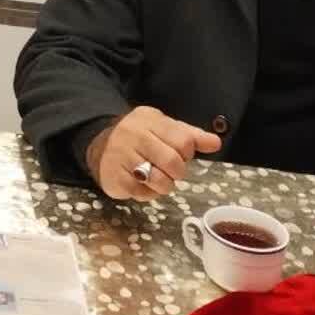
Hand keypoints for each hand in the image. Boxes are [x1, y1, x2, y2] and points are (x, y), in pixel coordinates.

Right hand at [85, 106, 221, 201]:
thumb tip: (216, 143)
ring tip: (157, 178)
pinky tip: (142, 184)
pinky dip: (147, 193)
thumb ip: (190, 135)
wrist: (99, 145)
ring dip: (164, 185)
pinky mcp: (114, 177)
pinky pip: (142, 193)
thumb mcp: (163, 128)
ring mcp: (121, 155)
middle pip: (173, 162)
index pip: (183, 141)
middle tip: (170, 170)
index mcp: (150, 120)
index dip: (187, 154)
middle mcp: (133, 134)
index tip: (179, 155)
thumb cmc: (140, 137)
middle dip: (177, 172)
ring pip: (159, 180)